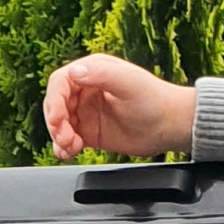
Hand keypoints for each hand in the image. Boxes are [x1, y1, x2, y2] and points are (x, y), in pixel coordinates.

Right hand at [44, 54, 196, 162]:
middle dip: (56, 123)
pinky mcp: (88, 132)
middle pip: (55, 105)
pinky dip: (62, 148)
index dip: (54, 101)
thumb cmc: (155, 100)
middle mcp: (86, 90)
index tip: (58, 119)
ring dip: (59, 138)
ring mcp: (86, 112)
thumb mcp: (128, 82)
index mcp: (93, 71)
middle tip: (66, 137)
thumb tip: (74, 71)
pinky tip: (70, 152)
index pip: (60, 83)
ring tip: (72, 147)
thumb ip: (101, 74)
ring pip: (58, 124)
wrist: (169, 127)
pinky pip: (66, 140)